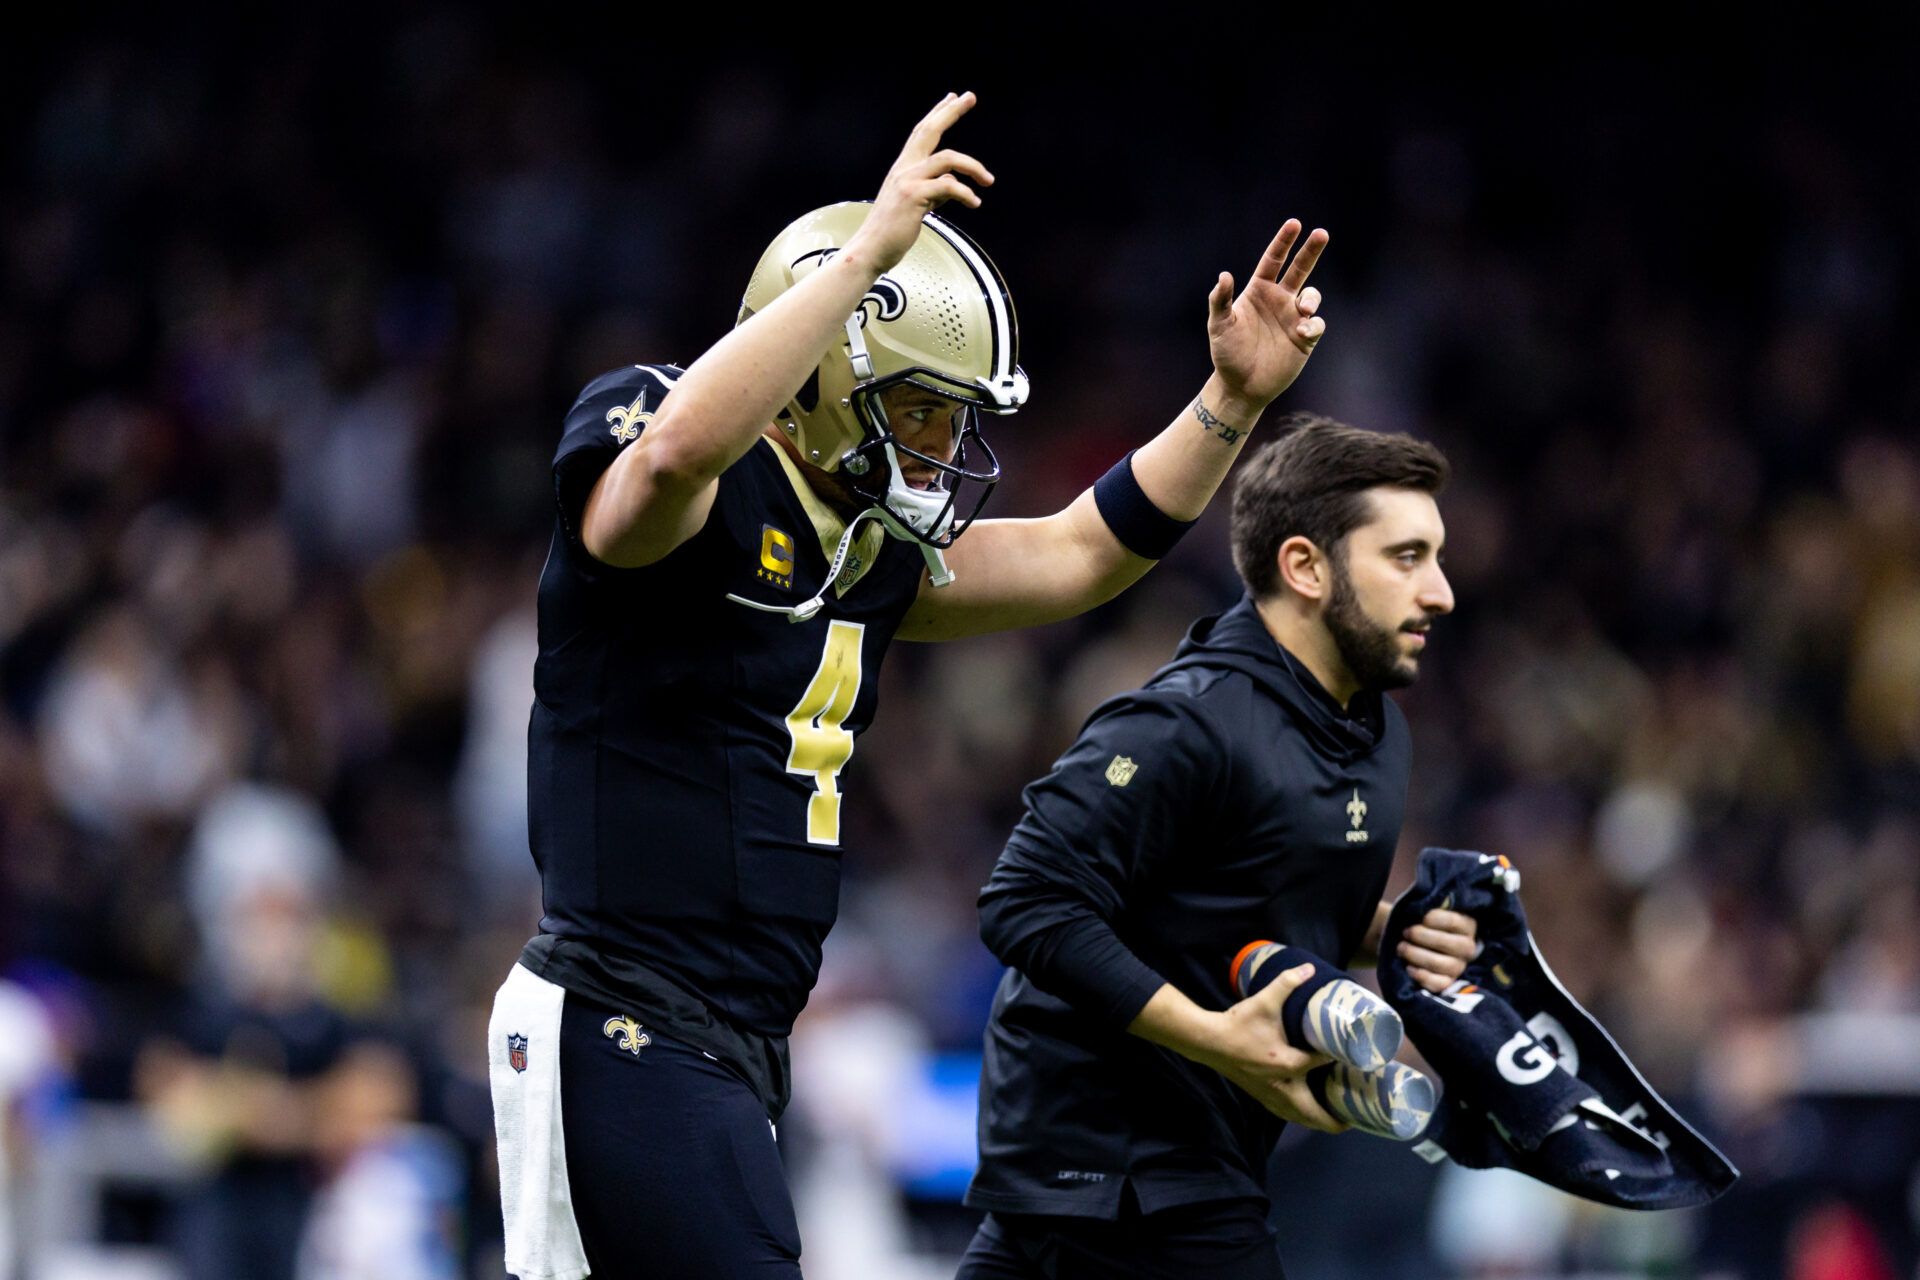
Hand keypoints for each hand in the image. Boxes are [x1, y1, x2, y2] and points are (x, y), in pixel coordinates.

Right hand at [847, 92, 994, 273]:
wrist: (870, 250)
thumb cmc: (891, 231)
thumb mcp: (915, 205)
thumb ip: (933, 191)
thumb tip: (951, 183)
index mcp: (903, 168)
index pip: (922, 132)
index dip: (938, 113)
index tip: (952, 97)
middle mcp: (904, 168)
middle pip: (930, 130)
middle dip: (951, 111)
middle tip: (969, 96)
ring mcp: (908, 180)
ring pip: (947, 158)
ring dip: (973, 167)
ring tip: (988, 180)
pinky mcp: (914, 197)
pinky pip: (948, 187)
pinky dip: (966, 194)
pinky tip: (975, 203)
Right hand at [1200, 962, 1346, 1133]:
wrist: (1208, 1041)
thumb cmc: (1238, 1023)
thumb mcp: (1264, 1002)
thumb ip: (1287, 983)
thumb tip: (1309, 968)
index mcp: (1287, 1063)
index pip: (1321, 1064)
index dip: (1339, 1060)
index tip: (1355, 1058)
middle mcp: (1282, 1085)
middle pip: (1314, 1113)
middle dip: (1336, 1119)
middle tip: (1356, 1113)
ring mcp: (1270, 1095)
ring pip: (1300, 1118)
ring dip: (1319, 1121)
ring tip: (1338, 1118)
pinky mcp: (1261, 1097)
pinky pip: (1287, 1114)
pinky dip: (1302, 1116)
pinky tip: (1308, 1111)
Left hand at [1205, 219, 1329, 412]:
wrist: (1241, 385)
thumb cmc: (1227, 353)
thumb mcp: (1218, 325)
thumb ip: (1220, 300)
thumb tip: (1224, 275)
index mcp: (1259, 291)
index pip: (1274, 260)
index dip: (1284, 241)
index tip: (1295, 223)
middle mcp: (1279, 300)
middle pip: (1300, 268)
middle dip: (1311, 250)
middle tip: (1321, 233)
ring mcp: (1293, 318)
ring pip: (1312, 296)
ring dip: (1311, 298)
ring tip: (1303, 310)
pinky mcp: (1305, 338)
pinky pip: (1316, 324)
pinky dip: (1313, 324)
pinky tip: (1302, 332)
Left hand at [1397, 908, 1478, 992]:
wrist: (1416, 942)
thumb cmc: (1423, 922)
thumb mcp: (1429, 910)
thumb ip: (1430, 906)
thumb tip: (1424, 906)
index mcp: (1467, 925)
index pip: (1452, 921)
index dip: (1431, 919)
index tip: (1419, 917)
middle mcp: (1468, 947)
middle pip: (1447, 943)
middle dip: (1420, 936)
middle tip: (1405, 932)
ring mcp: (1459, 967)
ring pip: (1439, 964)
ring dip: (1416, 955)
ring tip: (1402, 948)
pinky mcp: (1449, 982)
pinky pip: (1438, 984)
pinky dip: (1421, 976)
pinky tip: (1409, 967)